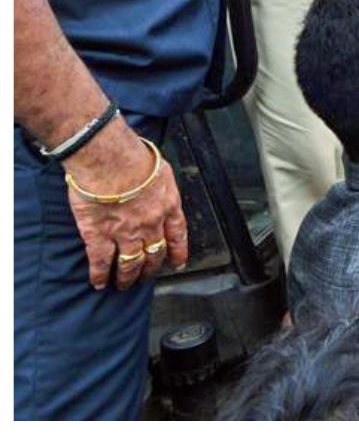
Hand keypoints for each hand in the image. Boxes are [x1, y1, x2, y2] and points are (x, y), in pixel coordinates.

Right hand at [63, 123, 188, 288]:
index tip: (178, 263)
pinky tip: (99, 282)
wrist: (109, 161)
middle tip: (148, 276)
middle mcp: (150, 224)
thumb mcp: (159, 168)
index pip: (178, 235)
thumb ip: (159, 184)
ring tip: (124, 284)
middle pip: (155, 254)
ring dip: (128, 277)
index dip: (178, 252)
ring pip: (130, 263)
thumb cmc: (133, 157)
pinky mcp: (99, 235)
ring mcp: (125, 232)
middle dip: (151, 268)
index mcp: (168, 206)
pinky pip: (101, 261)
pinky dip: (100, 275)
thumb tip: (156, 184)